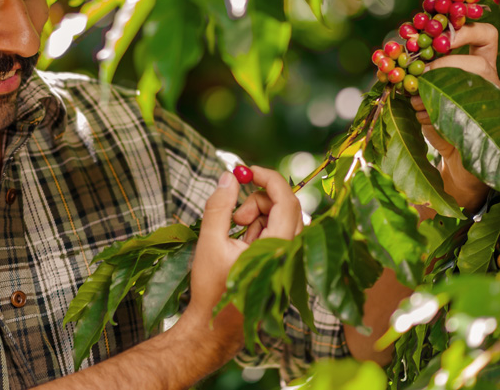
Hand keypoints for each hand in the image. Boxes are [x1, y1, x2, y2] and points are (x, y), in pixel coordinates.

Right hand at [183, 167, 302, 347]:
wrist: (216, 328)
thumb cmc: (212, 289)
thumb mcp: (210, 242)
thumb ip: (219, 206)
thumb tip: (228, 176)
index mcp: (277, 248)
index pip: (286, 200)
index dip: (268, 178)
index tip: (245, 171)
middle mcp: (290, 253)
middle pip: (286, 206)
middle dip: (259, 200)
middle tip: (235, 214)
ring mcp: (287, 260)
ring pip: (281, 219)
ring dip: (257, 215)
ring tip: (233, 232)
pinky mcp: (281, 264)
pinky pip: (276, 233)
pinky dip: (258, 229)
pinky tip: (239, 244)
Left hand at [411, 23, 499, 208]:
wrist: (456, 162)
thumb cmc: (440, 119)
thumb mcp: (427, 89)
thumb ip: (418, 70)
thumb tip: (394, 55)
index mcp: (482, 66)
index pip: (486, 35)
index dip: (465, 30)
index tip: (440, 36)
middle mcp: (493, 83)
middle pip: (479, 62)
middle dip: (445, 64)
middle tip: (421, 72)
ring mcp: (493, 107)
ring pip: (469, 89)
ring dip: (434, 90)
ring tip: (416, 98)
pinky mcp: (483, 129)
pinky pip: (455, 114)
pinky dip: (430, 113)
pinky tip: (421, 117)